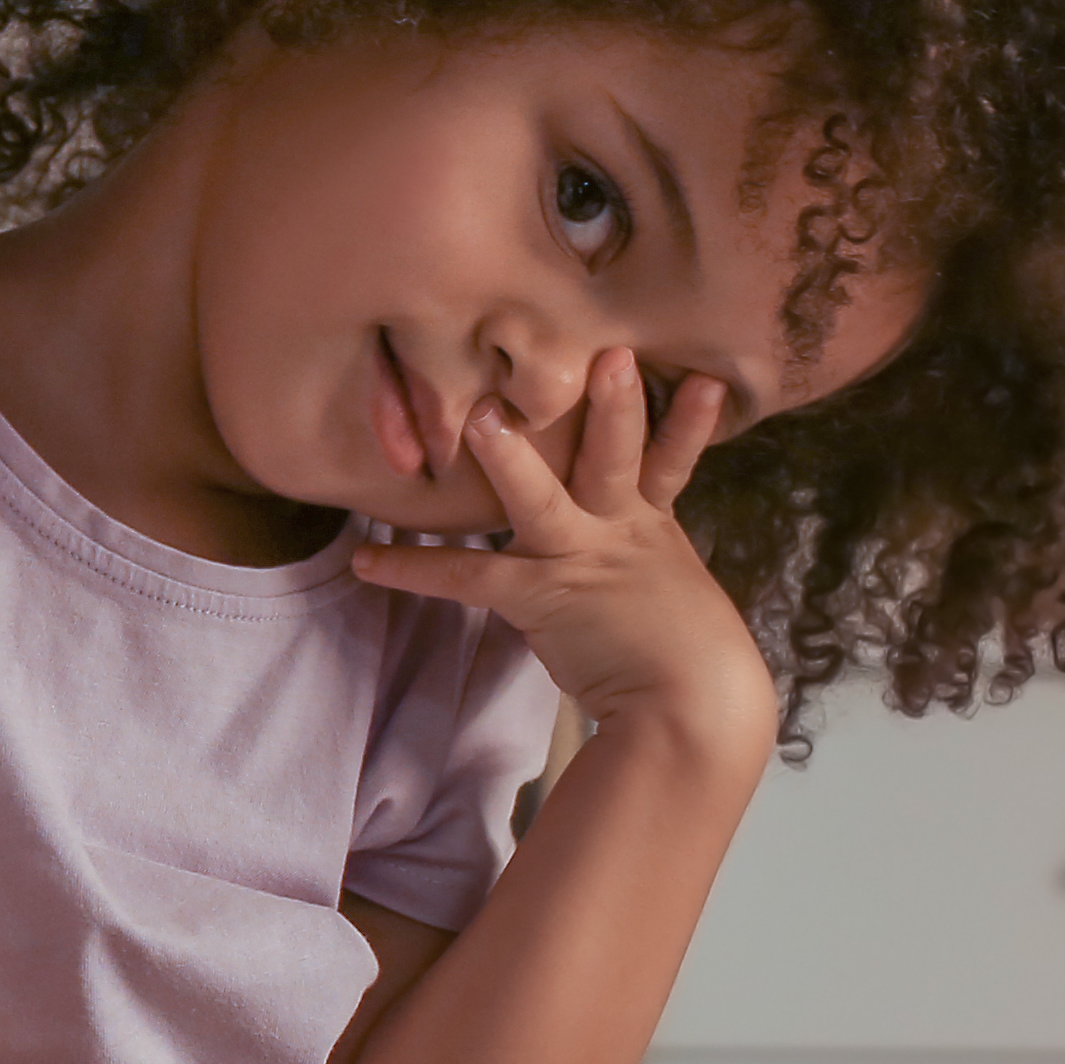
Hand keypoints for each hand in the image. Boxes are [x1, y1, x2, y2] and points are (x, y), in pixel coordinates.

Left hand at [340, 359, 774, 768]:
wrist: (696, 713)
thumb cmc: (691, 661)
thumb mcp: (672, 588)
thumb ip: (642, 554)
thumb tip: (617, 548)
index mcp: (655, 521)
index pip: (671, 456)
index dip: (682, 416)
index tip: (687, 372)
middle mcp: (622, 528)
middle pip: (620, 454)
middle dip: (614, 405)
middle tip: (602, 351)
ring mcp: (582, 559)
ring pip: (543, 500)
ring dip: (510, 460)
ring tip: (477, 417)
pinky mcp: (543, 598)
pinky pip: (472, 579)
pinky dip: (416, 571)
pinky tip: (368, 563)